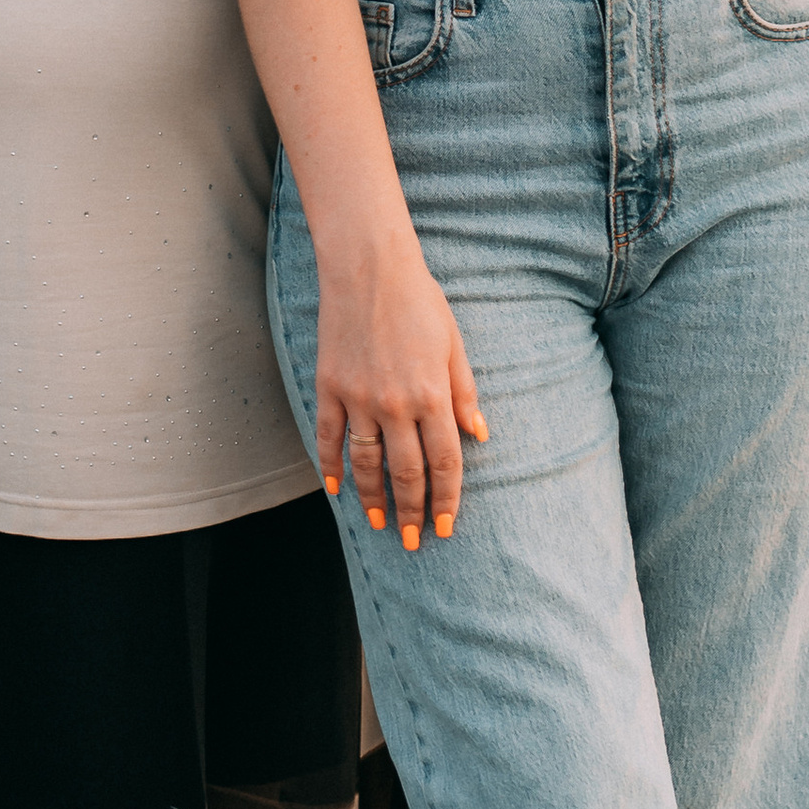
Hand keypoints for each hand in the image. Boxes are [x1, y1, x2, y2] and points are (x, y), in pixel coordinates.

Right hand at [315, 234, 486, 550]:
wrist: (369, 268)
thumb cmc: (420, 302)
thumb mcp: (454, 346)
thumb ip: (465, 393)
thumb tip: (479, 434)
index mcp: (432, 395)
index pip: (443, 463)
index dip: (446, 500)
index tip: (446, 526)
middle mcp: (395, 404)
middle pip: (405, 472)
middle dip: (413, 511)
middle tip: (414, 540)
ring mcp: (358, 398)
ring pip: (365, 463)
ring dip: (374, 499)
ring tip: (380, 523)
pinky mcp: (329, 388)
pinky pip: (329, 438)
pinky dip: (332, 467)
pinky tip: (337, 490)